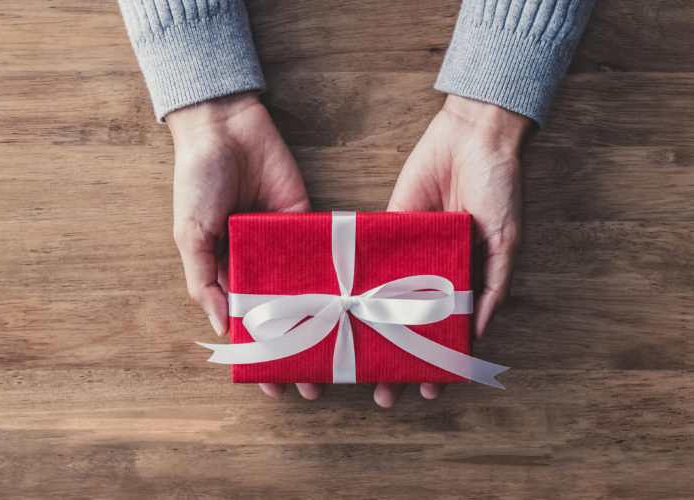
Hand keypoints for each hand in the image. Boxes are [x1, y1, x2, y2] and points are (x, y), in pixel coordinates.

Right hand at [167, 92, 321, 400]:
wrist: (225, 129)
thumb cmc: (198, 182)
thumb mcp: (190, 235)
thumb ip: (203, 280)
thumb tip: (219, 328)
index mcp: (226, 270)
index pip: (244, 323)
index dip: (257, 353)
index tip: (270, 385)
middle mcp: (258, 263)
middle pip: (281, 314)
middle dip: (295, 348)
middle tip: (311, 384)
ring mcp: (284, 245)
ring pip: (306, 291)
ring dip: (320, 323)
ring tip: (335, 356)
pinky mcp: (307, 220)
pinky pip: (321, 253)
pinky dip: (333, 278)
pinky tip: (348, 307)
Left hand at [376, 95, 532, 406]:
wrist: (472, 136)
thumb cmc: (499, 187)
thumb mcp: (506, 240)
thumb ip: (493, 284)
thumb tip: (479, 330)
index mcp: (467, 279)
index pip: (450, 331)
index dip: (441, 361)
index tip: (431, 391)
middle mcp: (435, 272)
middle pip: (412, 325)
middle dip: (399, 359)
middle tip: (385, 392)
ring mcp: (409, 253)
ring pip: (385, 301)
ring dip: (372, 333)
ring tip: (358, 364)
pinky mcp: (387, 227)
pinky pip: (369, 260)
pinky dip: (356, 285)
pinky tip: (343, 312)